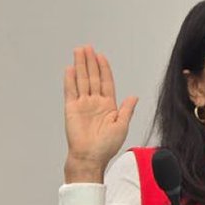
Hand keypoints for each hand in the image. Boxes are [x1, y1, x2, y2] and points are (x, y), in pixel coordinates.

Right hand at [63, 45, 137, 182]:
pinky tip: (70, 69)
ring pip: (82, 80)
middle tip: (87, 47)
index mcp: (108, 105)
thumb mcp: (122, 126)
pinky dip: (70, 80)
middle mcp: (95, 102)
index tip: (101, 56)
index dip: (104, 68)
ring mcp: (83, 105)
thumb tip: (134, 96)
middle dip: (90, 62)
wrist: (91, 157)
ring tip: (79, 51)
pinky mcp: (72, 109)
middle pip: (93, 77)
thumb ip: (127, 110)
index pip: (106, 82)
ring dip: (80, 66)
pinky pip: (71, 91)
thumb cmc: (107, 146)